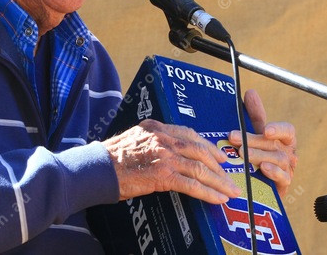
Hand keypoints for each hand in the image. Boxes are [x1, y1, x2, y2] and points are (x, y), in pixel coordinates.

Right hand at [102, 119, 240, 203]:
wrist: (96, 169)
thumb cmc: (110, 159)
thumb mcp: (133, 140)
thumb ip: (152, 143)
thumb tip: (167, 155)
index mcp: (157, 127)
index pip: (189, 133)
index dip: (207, 146)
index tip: (218, 156)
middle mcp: (163, 137)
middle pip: (199, 150)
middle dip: (218, 166)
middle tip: (229, 177)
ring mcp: (165, 155)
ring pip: (200, 168)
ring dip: (219, 182)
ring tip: (230, 191)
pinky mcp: (163, 174)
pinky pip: (192, 184)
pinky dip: (207, 192)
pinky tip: (217, 199)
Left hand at [228, 89, 296, 195]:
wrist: (258, 187)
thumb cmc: (258, 157)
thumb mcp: (256, 135)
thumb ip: (256, 116)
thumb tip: (251, 92)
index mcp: (284, 140)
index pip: (288, 130)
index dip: (278, 129)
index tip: (266, 129)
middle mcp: (288, 153)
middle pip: (275, 144)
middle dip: (254, 140)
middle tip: (234, 138)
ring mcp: (287, 170)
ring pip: (277, 160)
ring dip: (258, 155)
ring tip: (242, 153)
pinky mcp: (283, 185)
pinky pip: (283, 178)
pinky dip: (273, 172)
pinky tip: (262, 168)